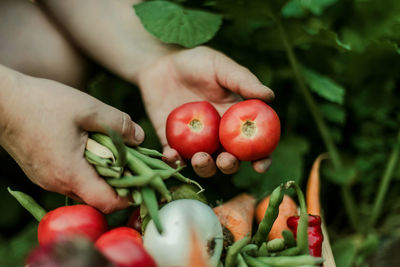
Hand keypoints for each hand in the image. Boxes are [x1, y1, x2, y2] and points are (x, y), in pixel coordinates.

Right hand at [0, 70, 143, 212]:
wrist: (2, 101)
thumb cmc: (43, 103)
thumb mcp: (88, 108)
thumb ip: (119, 124)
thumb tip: (140, 138)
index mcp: (70, 173)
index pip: (106, 202)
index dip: (129, 196)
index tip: (143, 180)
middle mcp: (57, 183)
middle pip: (98, 197)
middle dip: (120, 183)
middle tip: (135, 163)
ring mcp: (47, 180)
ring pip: (85, 188)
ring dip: (103, 175)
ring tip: (116, 154)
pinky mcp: (42, 172)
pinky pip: (72, 179)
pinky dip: (88, 170)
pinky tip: (94, 150)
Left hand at [137, 46, 274, 176]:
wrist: (161, 62)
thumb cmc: (196, 63)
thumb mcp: (221, 68)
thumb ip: (244, 82)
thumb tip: (271, 96)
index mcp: (235, 121)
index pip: (253, 145)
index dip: (261, 158)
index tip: (260, 166)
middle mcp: (217, 136)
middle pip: (228, 160)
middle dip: (229, 166)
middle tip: (225, 160)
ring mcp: (195, 141)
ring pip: (204, 165)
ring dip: (204, 168)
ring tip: (200, 158)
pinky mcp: (172, 142)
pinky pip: (175, 158)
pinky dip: (174, 161)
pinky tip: (172, 154)